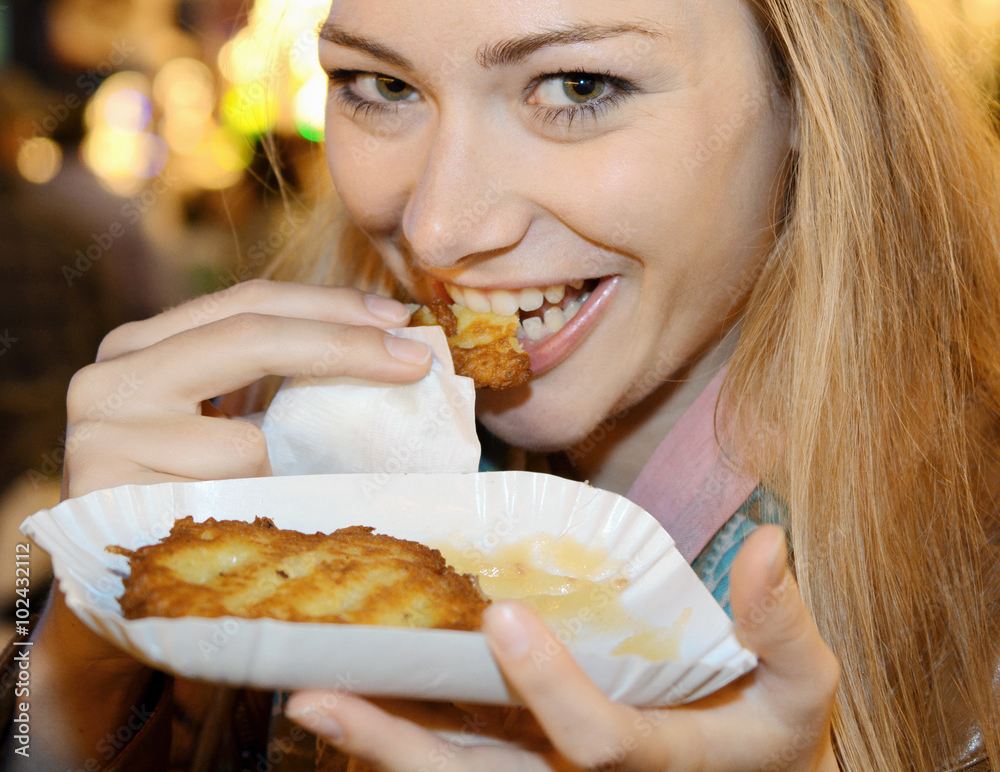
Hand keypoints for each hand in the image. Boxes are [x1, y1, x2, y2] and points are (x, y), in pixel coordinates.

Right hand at [64, 279, 431, 497]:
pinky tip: (236, 531)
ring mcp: (99, 434)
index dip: (329, 304)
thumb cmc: (190, 500)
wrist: (119, 591)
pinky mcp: (103, 497)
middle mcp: (111, 374)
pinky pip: (221, 505)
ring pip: (244, 440)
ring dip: (287, 474)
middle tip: (414, 359)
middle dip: (344, 344)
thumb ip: (275, 382)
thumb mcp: (229, 425)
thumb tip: (390, 352)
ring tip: (283, 500)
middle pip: (249, 336)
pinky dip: (253, 518)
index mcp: (145, 343)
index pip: (249, 302)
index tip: (397, 317)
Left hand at [285, 526, 840, 770]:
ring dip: (381, 743)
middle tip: (327, 695)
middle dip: (407, 746)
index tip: (504, 615)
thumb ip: (784, 626)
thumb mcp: (799, 686)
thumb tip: (770, 542)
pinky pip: (457, 758)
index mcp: (656, 764)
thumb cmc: (770, 733)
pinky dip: (400, 734)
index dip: (552, 688)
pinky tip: (345, 698)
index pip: (599, 743)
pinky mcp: (525, 764)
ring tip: (310, 701)